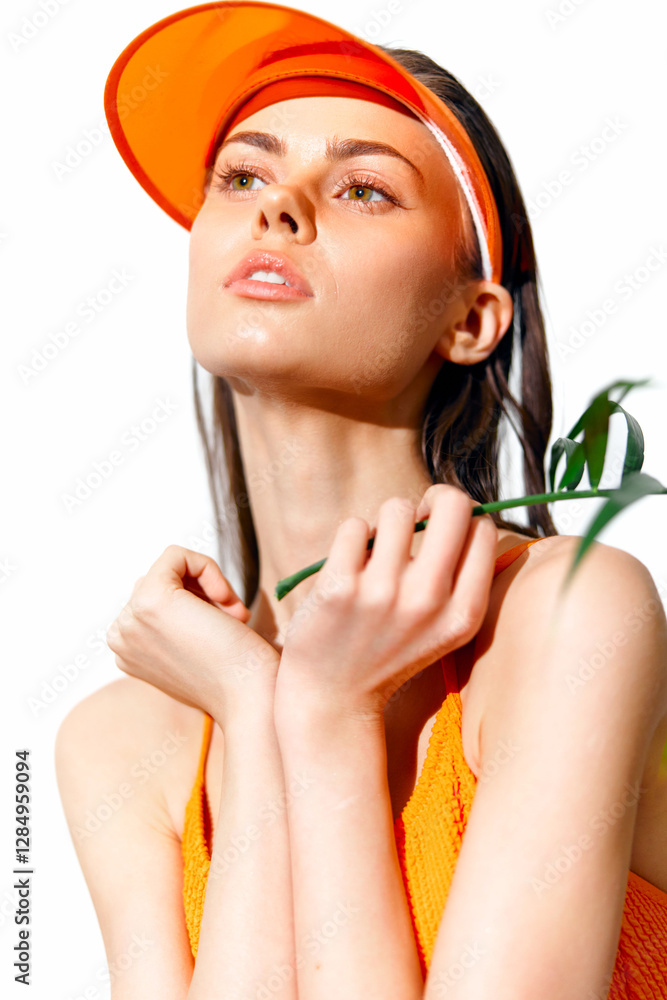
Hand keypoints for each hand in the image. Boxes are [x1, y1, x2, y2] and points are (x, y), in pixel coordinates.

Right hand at [106, 545, 279, 725]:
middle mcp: (119, 637)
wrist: (250, 698)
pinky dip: (208, 568)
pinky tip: (225, 600)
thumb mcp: (193, 650)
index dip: (196, 604)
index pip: (155, 601)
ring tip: (232, 617)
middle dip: (202, 594)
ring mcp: (131, 618)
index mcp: (127, 651)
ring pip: (168, 569)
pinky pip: (176, 555)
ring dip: (208, 585)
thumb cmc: (236, 677)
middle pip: (160, 583)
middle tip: (233, 620)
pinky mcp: (151, 599)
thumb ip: (175, 625)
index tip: (225, 627)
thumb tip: (185, 588)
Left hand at [275, 484, 498, 721]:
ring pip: (397, 508)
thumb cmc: (388, 650)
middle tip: (415, 516)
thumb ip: (459, 577)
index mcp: (463, 614)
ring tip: (376, 552)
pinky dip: (351, 538)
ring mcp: (383, 594)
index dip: (463, 516)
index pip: (483, 528)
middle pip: (452, 503)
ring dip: (385, 522)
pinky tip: (348, 566)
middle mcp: (429, 602)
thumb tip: (460, 506)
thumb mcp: (442, 629)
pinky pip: (355, 526)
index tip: (441, 529)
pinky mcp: (339, 588)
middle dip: (433, 498)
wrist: (332, 698)